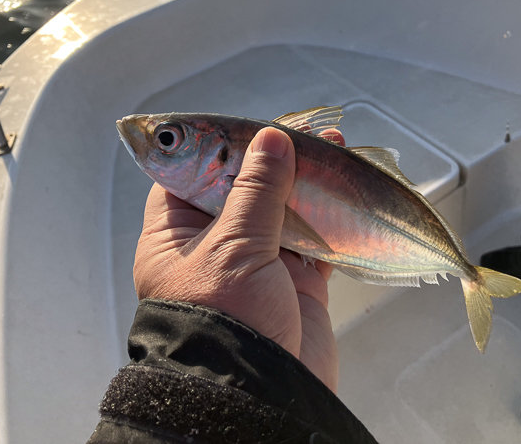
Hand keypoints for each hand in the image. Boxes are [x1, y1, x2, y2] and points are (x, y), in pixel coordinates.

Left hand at [133, 127, 341, 391]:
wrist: (260, 394)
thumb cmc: (224, 318)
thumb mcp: (233, 246)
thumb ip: (257, 190)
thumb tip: (272, 138)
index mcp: (178, 237)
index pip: (188, 178)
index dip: (215, 149)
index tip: (246, 125)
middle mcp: (214, 246)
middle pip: (242, 189)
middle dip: (271, 160)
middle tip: (300, 131)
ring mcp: (257, 264)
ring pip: (281, 211)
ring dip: (305, 181)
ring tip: (330, 146)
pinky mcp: (294, 282)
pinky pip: (313, 240)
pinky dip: (329, 216)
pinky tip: (342, 187)